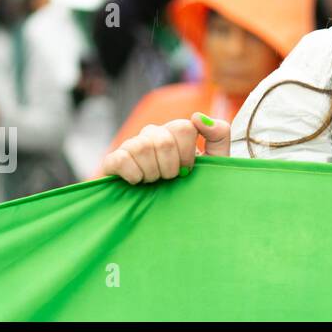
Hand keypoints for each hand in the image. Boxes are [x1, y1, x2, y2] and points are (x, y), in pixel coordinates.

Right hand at [101, 113, 229, 183]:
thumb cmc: (194, 186)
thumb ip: (218, 135)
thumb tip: (197, 116)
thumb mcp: (216, 162)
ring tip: (155, 181)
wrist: (168, 216)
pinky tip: (137, 182)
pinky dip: (133, 174)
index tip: (187, 170)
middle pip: (163, 140)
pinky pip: (121, 158)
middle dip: (170, 167)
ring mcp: (133, 145)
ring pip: (142, 147)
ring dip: (153, 172)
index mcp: (177, 132)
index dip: (187, 154)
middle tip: (170, 178)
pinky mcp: (113, 160)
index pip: (184, 127)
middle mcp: (154, 134)